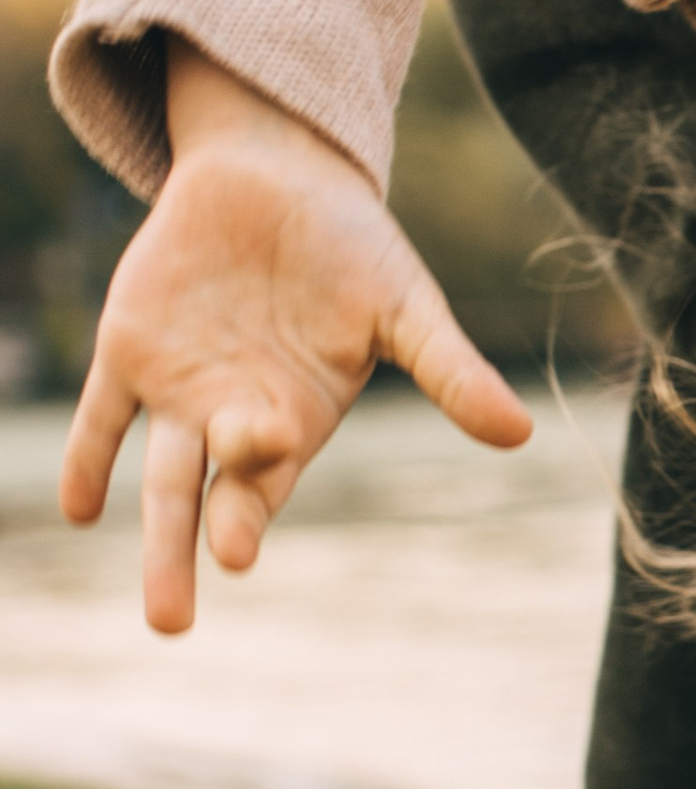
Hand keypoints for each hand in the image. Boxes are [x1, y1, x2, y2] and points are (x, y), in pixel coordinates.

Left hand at [59, 46, 531, 633]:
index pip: (264, 482)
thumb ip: (451, 373)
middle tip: (172, 617)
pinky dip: (86, 460)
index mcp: (298, 419)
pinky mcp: (129, 349)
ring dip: (148, 538)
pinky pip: (99, 416)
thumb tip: (522, 434)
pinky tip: (81, 509)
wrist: (276, 171)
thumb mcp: (406, 307)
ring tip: (158, 612)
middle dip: (183, 555)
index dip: (246, 513)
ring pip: (155, 475)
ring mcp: (178, 388)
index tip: (232, 550)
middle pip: (203, 499)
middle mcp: (234, 419)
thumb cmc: (351, 245)